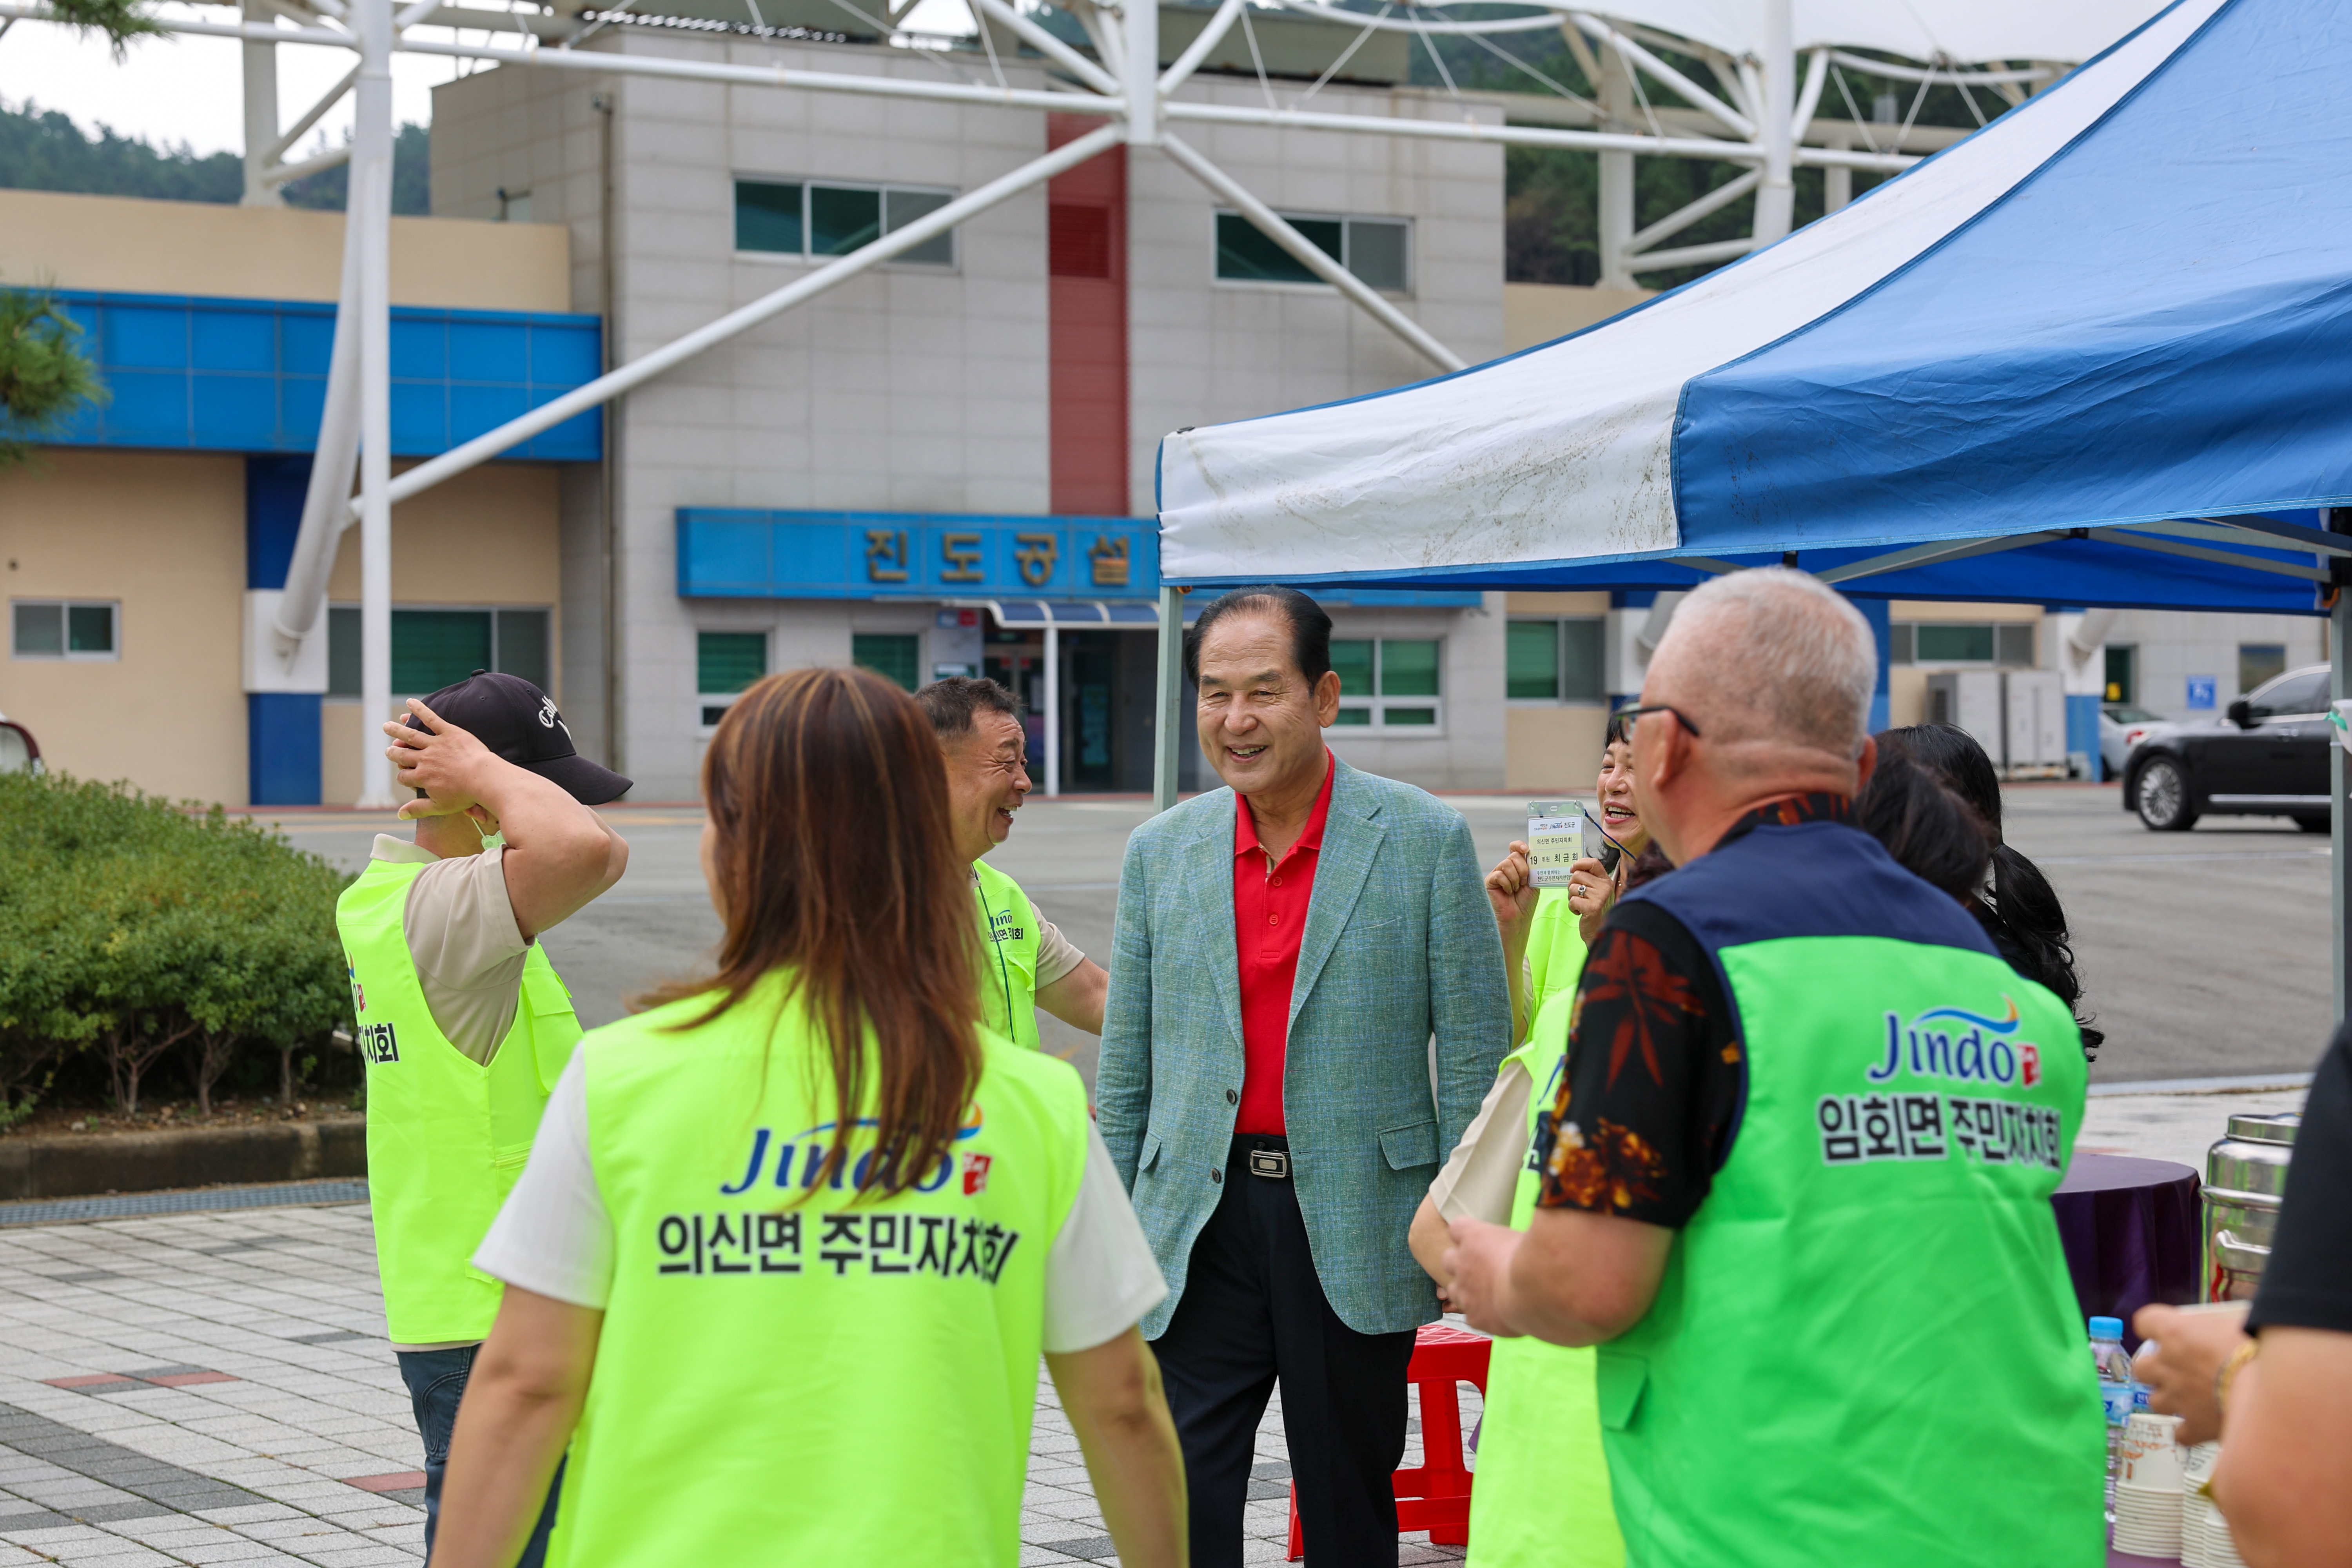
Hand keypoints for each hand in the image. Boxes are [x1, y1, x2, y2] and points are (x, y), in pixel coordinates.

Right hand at [386, 699, 502, 822]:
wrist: (484, 779)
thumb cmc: (465, 795)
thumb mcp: (439, 807)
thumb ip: (418, 809)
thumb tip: (399, 814)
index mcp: (421, 777)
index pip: (404, 776)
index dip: (402, 776)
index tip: (402, 775)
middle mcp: (424, 759)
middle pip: (402, 755)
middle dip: (394, 753)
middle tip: (388, 750)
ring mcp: (435, 744)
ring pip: (410, 736)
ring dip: (397, 731)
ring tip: (387, 726)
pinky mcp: (448, 732)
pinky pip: (431, 718)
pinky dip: (419, 709)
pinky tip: (410, 703)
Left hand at [1439, 1216, 1523, 1336]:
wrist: (1536, 1291)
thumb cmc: (1535, 1258)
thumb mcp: (1523, 1237)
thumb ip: (1510, 1240)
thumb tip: (1519, 1240)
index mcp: (1474, 1236)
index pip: (1457, 1227)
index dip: (1467, 1233)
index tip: (1478, 1238)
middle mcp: (1462, 1262)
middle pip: (1448, 1258)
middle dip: (1460, 1263)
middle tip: (1481, 1268)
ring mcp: (1465, 1291)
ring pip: (1453, 1289)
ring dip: (1467, 1290)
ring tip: (1489, 1294)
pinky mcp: (1474, 1316)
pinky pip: (1471, 1315)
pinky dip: (1482, 1314)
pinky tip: (1500, 1314)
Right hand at [1486, 840, 1537, 936]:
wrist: (1518, 917)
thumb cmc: (1525, 901)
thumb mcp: (1533, 882)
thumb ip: (1531, 868)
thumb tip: (1529, 853)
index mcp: (1517, 865)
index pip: (1515, 848)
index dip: (1519, 845)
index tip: (1526, 849)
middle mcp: (1506, 867)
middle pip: (1514, 856)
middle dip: (1523, 869)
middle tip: (1524, 882)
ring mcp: (1497, 873)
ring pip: (1506, 864)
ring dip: (1515, 878)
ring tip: (1515, 889)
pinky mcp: (1489, 881)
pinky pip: (1499, 874)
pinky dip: (1507, 884)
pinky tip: (1508, 892)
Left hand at [1565, 856, 1618, 920]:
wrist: (1598, 931)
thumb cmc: (1595, 910)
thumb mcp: (1596, 892)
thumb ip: (1589, 879)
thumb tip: (1575, 869)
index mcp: (1606, 881)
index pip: (1593, 863)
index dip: (1580, 863)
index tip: (1573, 869)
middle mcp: (1605, 887)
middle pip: (1577, 875)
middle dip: (1572, 885)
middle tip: (1578, 896)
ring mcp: (1600, 897)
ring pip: (1573, 888)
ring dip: (1571, 897)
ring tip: (1581, 905)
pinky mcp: (1592, 908)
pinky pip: (1572, 900)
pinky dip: (1572, 907)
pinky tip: (1580, 912)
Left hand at [2133, 1301, 2250, 1444]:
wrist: (2276, 1391)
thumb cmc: (2258, 1348)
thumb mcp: (2239, 1322)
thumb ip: (2218, 1325)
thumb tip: (2222, 1325)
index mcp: (2175, 1333)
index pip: (2144, 1321)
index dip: (2152, 1327)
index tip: (2164, 1331)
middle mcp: (2168, 1365)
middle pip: (2141, 1367)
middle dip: (2154, 1369)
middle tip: (2176, 1369)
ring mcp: (2178, 1397)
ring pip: (2155, 1401)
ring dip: (2169, 1399)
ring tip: (2189, 1398)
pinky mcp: (2194, 1426)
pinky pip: (2180, 1433)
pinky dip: (2188, 1431)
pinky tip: (2202, 1426)